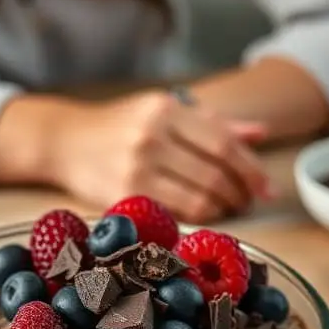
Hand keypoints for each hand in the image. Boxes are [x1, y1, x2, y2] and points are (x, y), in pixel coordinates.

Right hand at [46, 90, 272, 221]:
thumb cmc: (118, 127)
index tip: (265, 188)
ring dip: (222, 209)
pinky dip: (198, 218)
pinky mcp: (124, 195)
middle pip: (216, 173)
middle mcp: (152, 136)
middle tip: (246, 201)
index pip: (224, 143)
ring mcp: (136, 167)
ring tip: (226, 209)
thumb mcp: (163, 112)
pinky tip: (201, 215)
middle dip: (240, 193)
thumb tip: (260, 133)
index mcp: (166, 109)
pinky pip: (176, 214)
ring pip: (200, 198)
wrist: (63, 141)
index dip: (251, 169)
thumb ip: (212, 123)